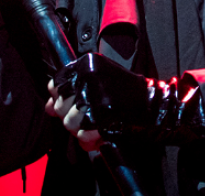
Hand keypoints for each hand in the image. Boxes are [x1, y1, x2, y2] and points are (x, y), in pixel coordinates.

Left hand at [50, 53, 204, 146]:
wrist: (156, 105)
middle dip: (71, 116)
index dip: (63, 99)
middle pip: (60, 105)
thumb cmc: (128, 93)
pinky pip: (82, 134)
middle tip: (91, 116)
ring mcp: (94, 96)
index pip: (57, 83)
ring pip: (68, 122)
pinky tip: (102, 133)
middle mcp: (88, 76)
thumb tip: (48, 106)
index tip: (74, 103)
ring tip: (98, 124)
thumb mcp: (99, 81)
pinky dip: (90, 139)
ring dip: (81, 129)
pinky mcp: (101, 116)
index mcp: (87, 63)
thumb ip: (72, 90)